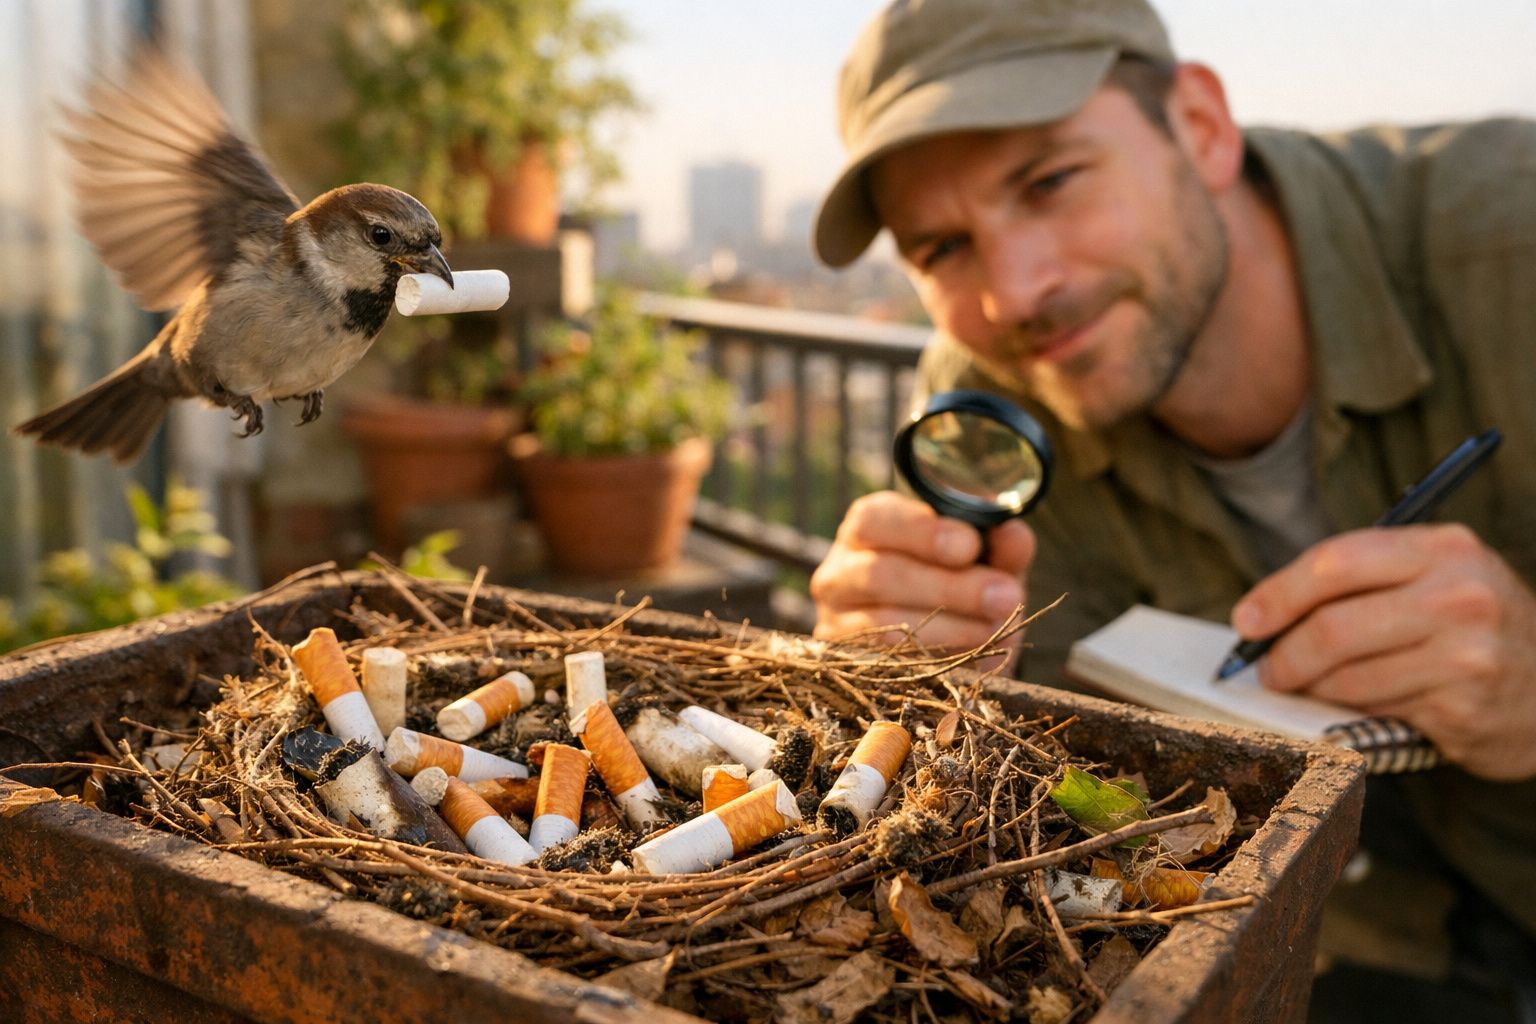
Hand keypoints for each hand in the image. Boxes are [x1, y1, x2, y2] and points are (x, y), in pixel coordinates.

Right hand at [810, 491, 1035, 664]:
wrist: (947, 639)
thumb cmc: (959, 578)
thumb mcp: (983, 555)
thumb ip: (998, 542)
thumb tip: (1014, 534)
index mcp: (867, 527)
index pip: (875, 519)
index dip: (921, 532)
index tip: (970, 547)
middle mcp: (840, 571)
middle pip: (879, 575)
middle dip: (948, 587)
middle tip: (1005, 596)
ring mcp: (836, 621)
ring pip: (882, 626)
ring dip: (948, 629)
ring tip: (996, 628)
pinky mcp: (847, 665)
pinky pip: (888, 668)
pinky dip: (938, 663)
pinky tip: (978, 658)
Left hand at [1232, 523, 1535, 780]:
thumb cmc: (1474, 626)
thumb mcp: (1436, 578)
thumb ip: (1363, 581)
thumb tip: (1264, 612)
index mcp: (1444, 549)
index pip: (1336, 562)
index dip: (1279, 593)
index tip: (1247, 619)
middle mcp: (1460, 596)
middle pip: (1332, 626)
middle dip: (1283, 653)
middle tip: (1266, 667)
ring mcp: (1466, 655)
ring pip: (1346, 677)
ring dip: (1309, 688)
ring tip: (1303, 687)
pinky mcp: (1463, 709)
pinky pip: (1373, 711)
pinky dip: (1346, 712)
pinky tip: (1350, 706)